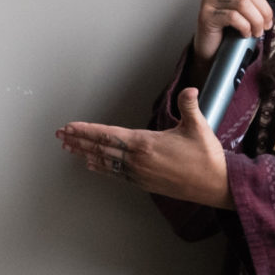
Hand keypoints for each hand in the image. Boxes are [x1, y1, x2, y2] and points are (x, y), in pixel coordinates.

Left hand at [56, 92, 232, 207]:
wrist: (215, 185)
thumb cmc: (206, 157)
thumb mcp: (198, 126)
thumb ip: (189, 105)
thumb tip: (189, 90)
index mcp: (146, 144)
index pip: (109, 134)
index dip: (87, 130)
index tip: (71, 127)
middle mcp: (137, 160)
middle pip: (101, 148)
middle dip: (78, 141)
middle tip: (60, 136)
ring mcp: (139, 173)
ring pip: (105, 162)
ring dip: (85, 154)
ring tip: (68, 148)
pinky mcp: (144, 183)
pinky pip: (116, 174)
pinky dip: (101, 168)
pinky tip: (91, 164)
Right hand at [192, 0, 274, 61]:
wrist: (213, 49)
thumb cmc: (233, 29)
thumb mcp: (257, 15)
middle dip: (264, 10)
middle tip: (267, 25)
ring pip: (243, 4)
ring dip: (256, 21)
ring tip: (258, 31)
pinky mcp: (206, 15)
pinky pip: (232, 16)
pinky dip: (244, 27)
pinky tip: (245, 33)